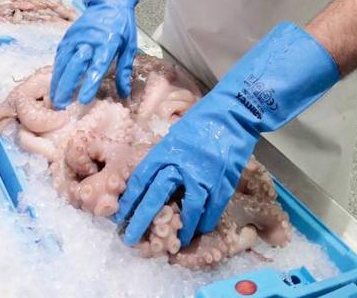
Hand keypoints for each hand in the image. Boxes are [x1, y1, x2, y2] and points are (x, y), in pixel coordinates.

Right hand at [50, 0, 150, 106]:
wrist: (108, 1)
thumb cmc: (122, 25)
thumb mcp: (130, 45)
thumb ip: (124, 69)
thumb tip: (124, 94)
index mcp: (107, 40)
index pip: (97, 65)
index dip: (89, 83)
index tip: (83, 100)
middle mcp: (88, 39)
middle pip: (74, 65)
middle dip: (67, 87)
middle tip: (62, 107)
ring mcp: (75, 37)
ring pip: (63, 62)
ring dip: (57, 82)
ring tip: (54, 101)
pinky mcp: (67, 37)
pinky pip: (59, 57)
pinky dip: (56, 72)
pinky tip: (53, 85)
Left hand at [116, 23, 338, 246]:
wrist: (234, 113)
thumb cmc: (203, 121)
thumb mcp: (174, 135)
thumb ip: (164, 156)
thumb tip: (151, 177)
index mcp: (166, 150)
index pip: (141, 178)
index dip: (130, 199)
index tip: (122, 213)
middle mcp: (181, 164)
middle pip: (156, 197)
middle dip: (142, 220)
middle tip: (132, 239)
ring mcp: (204, 175)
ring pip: (188, 209)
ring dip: (179, 228)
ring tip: (172, 243)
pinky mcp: (223, 181)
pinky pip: (212, 208)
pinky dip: (204, 222)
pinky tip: (199, 229)